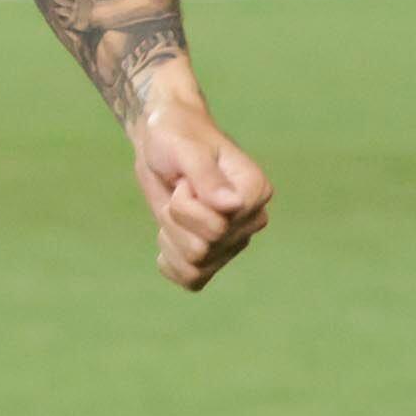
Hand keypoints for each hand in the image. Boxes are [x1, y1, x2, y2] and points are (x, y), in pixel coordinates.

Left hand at [129, 98, 272, 290]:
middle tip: (176, 190)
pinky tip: (166, 236)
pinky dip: (171, 263)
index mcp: (255, 192)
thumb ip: (206, 176)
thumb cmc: (174, 135)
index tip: (185, 180)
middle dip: (175, 219)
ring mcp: (234, 239)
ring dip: (171, 237)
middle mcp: (251, 219)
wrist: (161, 139)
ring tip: (173, 209)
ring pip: (196, 266)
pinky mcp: (215, 253)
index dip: (186, 205)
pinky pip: (192, 280)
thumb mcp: (183, 147)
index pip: (217, 226)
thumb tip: (232, 205)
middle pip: (204, 249)